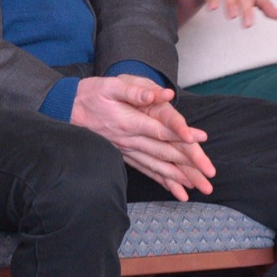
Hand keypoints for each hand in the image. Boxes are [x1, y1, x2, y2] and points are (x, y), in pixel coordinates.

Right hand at [71, 75, 214, 200]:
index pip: (159, 130)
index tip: (198, 140)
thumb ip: (135, 91)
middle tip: (209, 175)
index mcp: (129, 122)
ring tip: (200, 187)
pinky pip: (147, 171)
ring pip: (158, 166)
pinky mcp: (125, 155)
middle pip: (164, 153)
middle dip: (189, 164)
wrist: (67, 111)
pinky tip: (177, 191)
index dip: (179, 134)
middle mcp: (130, 140)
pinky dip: (163, 181)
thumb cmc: (91, 95)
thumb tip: (162, 93)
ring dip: (180, 178)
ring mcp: (127, 150)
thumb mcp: (110, 85)